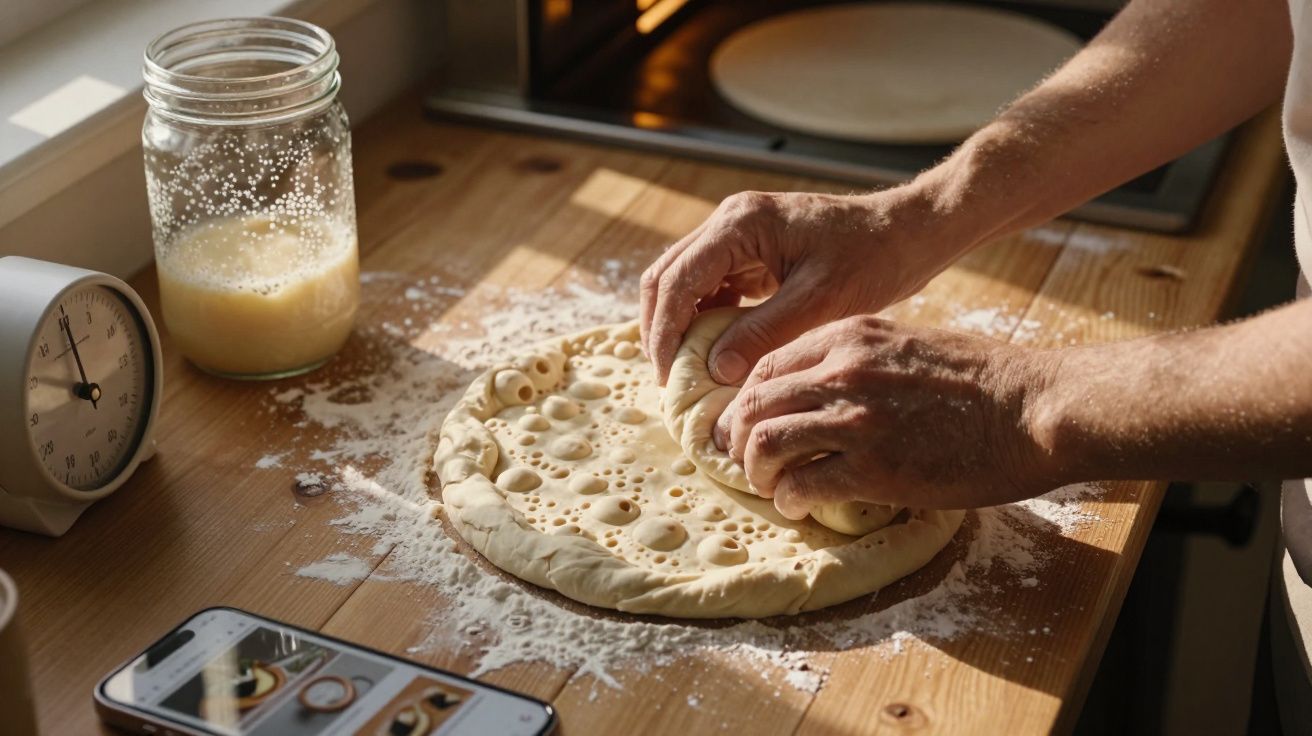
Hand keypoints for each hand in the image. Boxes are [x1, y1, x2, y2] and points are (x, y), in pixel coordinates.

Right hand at [639, 185, 969, 385]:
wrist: (905, 233)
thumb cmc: (871, 259)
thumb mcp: (819, 303)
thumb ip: (763, 334)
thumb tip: (714, 369)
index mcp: (739, 224)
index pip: (677, 282)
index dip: (665, 334)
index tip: (669, 379)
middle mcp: (729, 221)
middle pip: (666, 276)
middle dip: (661, 329)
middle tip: (669, 380)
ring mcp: (737, 233)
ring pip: (683, 281)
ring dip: (680, 325)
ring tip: (687, 371)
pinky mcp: (750, 249)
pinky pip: (710, 285)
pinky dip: (704, 319)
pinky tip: (716, 352)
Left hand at [719, 315, 1057, 513]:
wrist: (1036, 408)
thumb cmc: (983, 379)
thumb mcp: (909, 342)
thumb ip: (860, 357)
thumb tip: (820, 386)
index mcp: (850, 336)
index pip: (766, 365)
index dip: (744, 400)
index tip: (744, 422)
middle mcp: (842, 372)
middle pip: (754, 404)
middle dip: (736, 437)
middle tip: (740, 460)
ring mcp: (856, 419)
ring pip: (765, 443)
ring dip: (757, 471)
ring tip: (769, 485)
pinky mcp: (874, 467)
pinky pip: (803, 485)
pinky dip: (789, 499)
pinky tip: (798, 504)